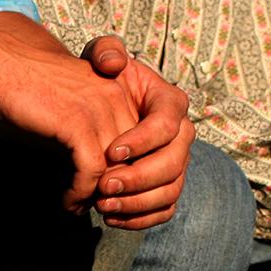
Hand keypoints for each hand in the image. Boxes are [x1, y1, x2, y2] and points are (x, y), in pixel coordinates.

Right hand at [0, 25, 190, 225]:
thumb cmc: (26, 87)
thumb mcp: (71, 104)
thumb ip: (92, 127)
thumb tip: (99, 169)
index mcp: (120, 90)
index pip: (143, 142)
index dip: (129, 174)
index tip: (108, 194)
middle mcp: (117, 97)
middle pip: (136, 158)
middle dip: (119, 191)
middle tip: (99, 210)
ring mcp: (99, 109)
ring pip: (118, 169)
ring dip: (100, 197)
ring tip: (79, 208)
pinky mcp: (77, 122)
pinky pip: (91, 171)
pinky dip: (80, 193)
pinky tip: (68, 202)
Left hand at [81, 35, 193, 229]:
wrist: (90, 112)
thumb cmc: (96, 83)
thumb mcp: (97, 58)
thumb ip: (105, 50)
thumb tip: (114, 63)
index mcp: (170, 103)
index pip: (168, 124)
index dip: (144, 140)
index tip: (111, 151)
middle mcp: (180, 135)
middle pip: (174, 162)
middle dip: (139, 178)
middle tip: (104, 186)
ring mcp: (175, 163)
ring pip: (171, 190)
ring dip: (138, 203)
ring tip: (103, 206)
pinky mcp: (164, 187)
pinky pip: (163, 209)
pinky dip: (140, 219)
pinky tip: (111, 218)